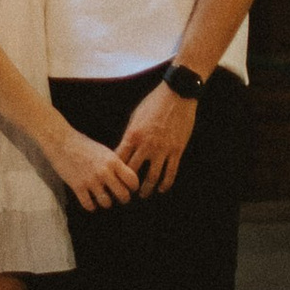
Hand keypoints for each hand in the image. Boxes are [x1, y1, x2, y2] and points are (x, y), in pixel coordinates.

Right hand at [52, 127, 140, 210]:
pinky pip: (89, 205)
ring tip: (104, 199)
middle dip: (123, 198)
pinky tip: (91, 201)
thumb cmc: (84, 145)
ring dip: (106, 203)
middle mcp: (104, 171)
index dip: (133, 186)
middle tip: (120, 197)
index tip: (130, 188)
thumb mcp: (104, 151)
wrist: (61, 141)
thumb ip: (115, 164)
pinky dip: (91, 206)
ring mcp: (91, 180)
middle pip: (123, 195)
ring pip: (106, 203)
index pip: (132, 180)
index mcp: (113, 160)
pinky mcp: (77, 186)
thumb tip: (126, 178)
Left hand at [116, 80, 197, 198]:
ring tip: (142, 195)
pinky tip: (161, 189)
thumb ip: (130, 134)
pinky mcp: (176, 151)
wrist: (177, 94)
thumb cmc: (154, 102)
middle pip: (132, 172)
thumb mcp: (135, 116)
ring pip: (151, 178)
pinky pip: (170, 173)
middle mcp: (146, 145)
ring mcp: (162, 149)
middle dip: (127, 185)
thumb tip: (124, 149)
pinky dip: (165, 184)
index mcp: (133, 135)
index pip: (119, 160)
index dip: (114, 172)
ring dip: (146, 190)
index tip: (112, 179)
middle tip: (125, 192)